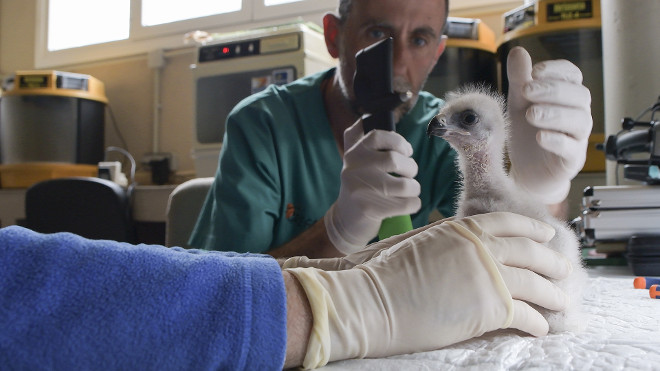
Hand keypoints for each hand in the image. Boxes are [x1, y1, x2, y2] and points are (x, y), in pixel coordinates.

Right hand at [287, 212, 570, 367]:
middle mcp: (482, 247)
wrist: (374, 301)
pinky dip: (538, 323)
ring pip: (536, 283)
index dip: (532, 228)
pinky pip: (526, 315)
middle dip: (552, 261)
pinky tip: (542, 328)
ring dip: (553, 294)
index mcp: (464, 228)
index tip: (546, 233)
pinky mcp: (490, 308)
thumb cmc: (385, 275)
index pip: (508, 222)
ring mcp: (489, 277)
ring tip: (562, 302)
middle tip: (564, 269)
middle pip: (530, 251)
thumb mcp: (421, 243)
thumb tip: (468, 249)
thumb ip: (451, 241)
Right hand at [324, 119, 420, 253]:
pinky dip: (414, 204)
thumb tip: (364, 117)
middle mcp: (354, 169)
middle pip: (394, 160)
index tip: (406, 151)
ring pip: (403, 184)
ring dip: (414, 187)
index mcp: (353, 153)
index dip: (398, 141)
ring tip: (411, 189)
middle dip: (410, 167)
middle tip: (410, 173)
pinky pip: (405, 204)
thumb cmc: (358, 185)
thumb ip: (355, 137)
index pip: (377, 136)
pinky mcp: (370, 209)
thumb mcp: (352, 160)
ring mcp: (361, 190)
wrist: (345, 220)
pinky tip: (410, 203)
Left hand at [506, 46, 592, 203]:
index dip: (556, 71)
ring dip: (555, 114)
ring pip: (579, 120)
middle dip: (552, 90)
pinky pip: (571, 148)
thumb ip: (519, 79)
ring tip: (531, 114)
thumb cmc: (527, 134)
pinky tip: (540, 137)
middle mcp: (577, 113)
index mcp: (566, 95)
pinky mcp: (572, 159)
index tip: (535, 71)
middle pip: (578, 95)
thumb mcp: (519, 103)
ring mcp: (577, 137)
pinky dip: (557, 140)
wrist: (527, 172)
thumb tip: (518, 51)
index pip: (572, 75)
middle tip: (527, 90)